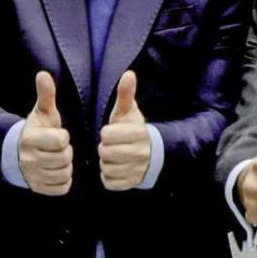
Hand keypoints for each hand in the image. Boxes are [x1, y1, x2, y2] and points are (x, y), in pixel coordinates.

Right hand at [18, 71, 72, 195]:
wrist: (18, 154)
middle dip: (66, 152)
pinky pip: (62, 187)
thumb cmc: (37, 130)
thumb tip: (43, 74)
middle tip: (60, 148)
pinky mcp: (38, 188)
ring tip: (58, 158)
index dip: (63, 137)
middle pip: (64, 158)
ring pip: (64, 173)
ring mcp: (33, 176)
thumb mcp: (42, 112)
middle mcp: (29, 159)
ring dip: (66, 166)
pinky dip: (64, 180)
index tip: (59, 134)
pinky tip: (57, 170)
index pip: (60, 140)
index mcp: (30, 139)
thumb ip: (46, 95)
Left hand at [99, 70, 150, 190]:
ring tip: (113, 156)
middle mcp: (140, 153)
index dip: (106, 133)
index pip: (107, 135)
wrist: (152, 153)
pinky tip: (114, 167)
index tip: (112, 132)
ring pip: (107, 168)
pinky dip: (108, 176)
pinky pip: (109, 182)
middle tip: (110, 145)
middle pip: (106, 152)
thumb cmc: (133, 128)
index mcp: (139, 133)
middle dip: (105, 148)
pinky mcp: (131, 183)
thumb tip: (129, 73)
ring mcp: (137, 170)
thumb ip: (126, 94)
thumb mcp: (129, 111)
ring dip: (106, 162)